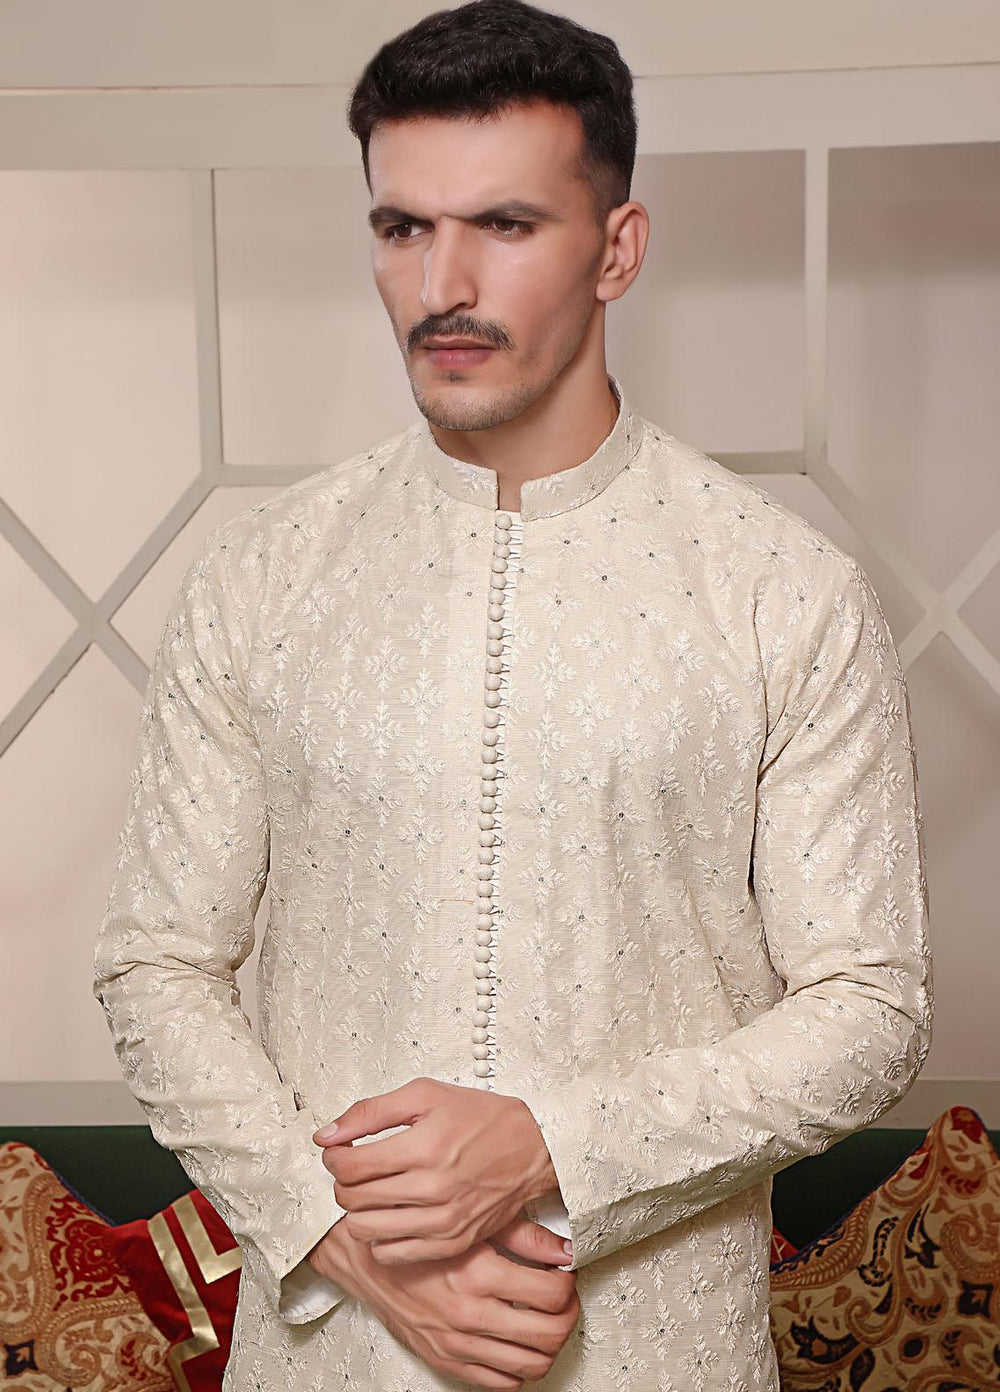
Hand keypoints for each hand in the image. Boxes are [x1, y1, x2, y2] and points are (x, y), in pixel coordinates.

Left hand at [311, 1076, 560, 1264]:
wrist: (534, 1148)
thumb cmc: (480, 1117)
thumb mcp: (425, 1094)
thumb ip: (370, 1112)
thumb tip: (325, 1134)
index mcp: (423, 1147)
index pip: (349, 1165)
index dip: (333, 1155)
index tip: (340, 1149)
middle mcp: (432, 1189)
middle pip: (352, 1198)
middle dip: (343, 1180)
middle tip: (356, 1166)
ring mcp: (442, 1221)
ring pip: (366, 1229)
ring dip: (357, 1209)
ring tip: (371, 1190)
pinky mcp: (451, 1243)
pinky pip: (392, 1253)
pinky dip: (380, 1236)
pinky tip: (389, 1214)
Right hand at [311, 1209, 579, 1391]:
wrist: (367, 1262)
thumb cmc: (419, 1238)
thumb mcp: (472, 1225)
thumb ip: (523, 1236)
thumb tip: (565, 1249)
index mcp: (479, 1273)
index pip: (552, 1294)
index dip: (569, 1285)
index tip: (564, 1276)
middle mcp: (470, 1313)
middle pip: (549, 1334)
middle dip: (567, 1317)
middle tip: (565, 1301)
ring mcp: (458, 1344)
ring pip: (531, 1365)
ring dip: (549, 1346)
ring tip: (546, 1323)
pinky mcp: (447, 1362)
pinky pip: (500, 1384)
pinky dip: (520, 1369)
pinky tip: (518, 1344)